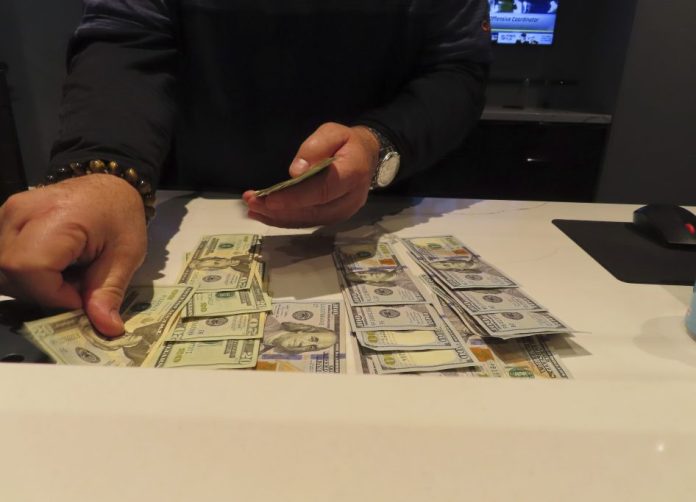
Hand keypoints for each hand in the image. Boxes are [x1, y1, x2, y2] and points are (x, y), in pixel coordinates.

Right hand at [0, 174, 146, 336]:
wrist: (109, 186)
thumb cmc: (119, 215)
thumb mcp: (126, 255)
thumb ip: (109, 292)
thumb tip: (107, 328)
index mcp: (56, 217)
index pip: (30, 268)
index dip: (53, 294)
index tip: (81, 298)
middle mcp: (21, 213)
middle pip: (10, 273)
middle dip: (43, 293)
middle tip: (77, 287)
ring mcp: (6, 216)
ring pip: (3, 271)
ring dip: (33, 285)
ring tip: (66, 275)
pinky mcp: (3, 223)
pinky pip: (4, 261)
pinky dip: (26, 274)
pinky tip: (52, 268)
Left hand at [242, 122, 379, 226]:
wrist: (366, 158)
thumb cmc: (347, 142)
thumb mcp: (333, 132)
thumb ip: (316, 147)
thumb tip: (295, 171)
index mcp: (353, 173)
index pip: (322, 190)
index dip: (295, 197)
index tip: (269, 198)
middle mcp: (351, 199)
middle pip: (312, 210)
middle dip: (279, 209)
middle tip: (251, 202)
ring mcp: (344, 212)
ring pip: (308, 220)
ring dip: (278, 217)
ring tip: (252, 209)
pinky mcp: (334, 218)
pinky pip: (309, 222)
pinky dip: (285, 220)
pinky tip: (265, 215)